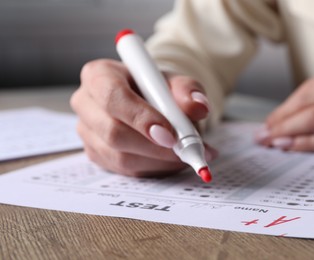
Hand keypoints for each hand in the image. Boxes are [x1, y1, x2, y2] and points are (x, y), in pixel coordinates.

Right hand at [71, 59, 216, 176]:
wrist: (148, 101)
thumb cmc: (156, 89)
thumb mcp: (175, 82)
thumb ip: (188, 91)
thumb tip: (199, 107)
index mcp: (99, 75)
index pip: (113, 97)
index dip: (141, 118)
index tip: (170, 135)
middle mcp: (86, 103)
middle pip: (113, 132)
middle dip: (154, 147)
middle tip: (184, 151)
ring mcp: (87, 132)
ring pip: (120, 157)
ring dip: (158, 161)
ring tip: (185, 155)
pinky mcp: (96, 154)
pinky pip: (124, 170)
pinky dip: (153, 168)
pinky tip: (171, 160)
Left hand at [256, 60, 313, 152]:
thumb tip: (306, 112)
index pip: (312, 87)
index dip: (287, 105)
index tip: (272, 118)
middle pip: (308, 101)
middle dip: (280, 118)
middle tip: (263, 132)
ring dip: (287, 130)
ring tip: (270, 140)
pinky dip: (308, 143)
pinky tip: (292, 147)